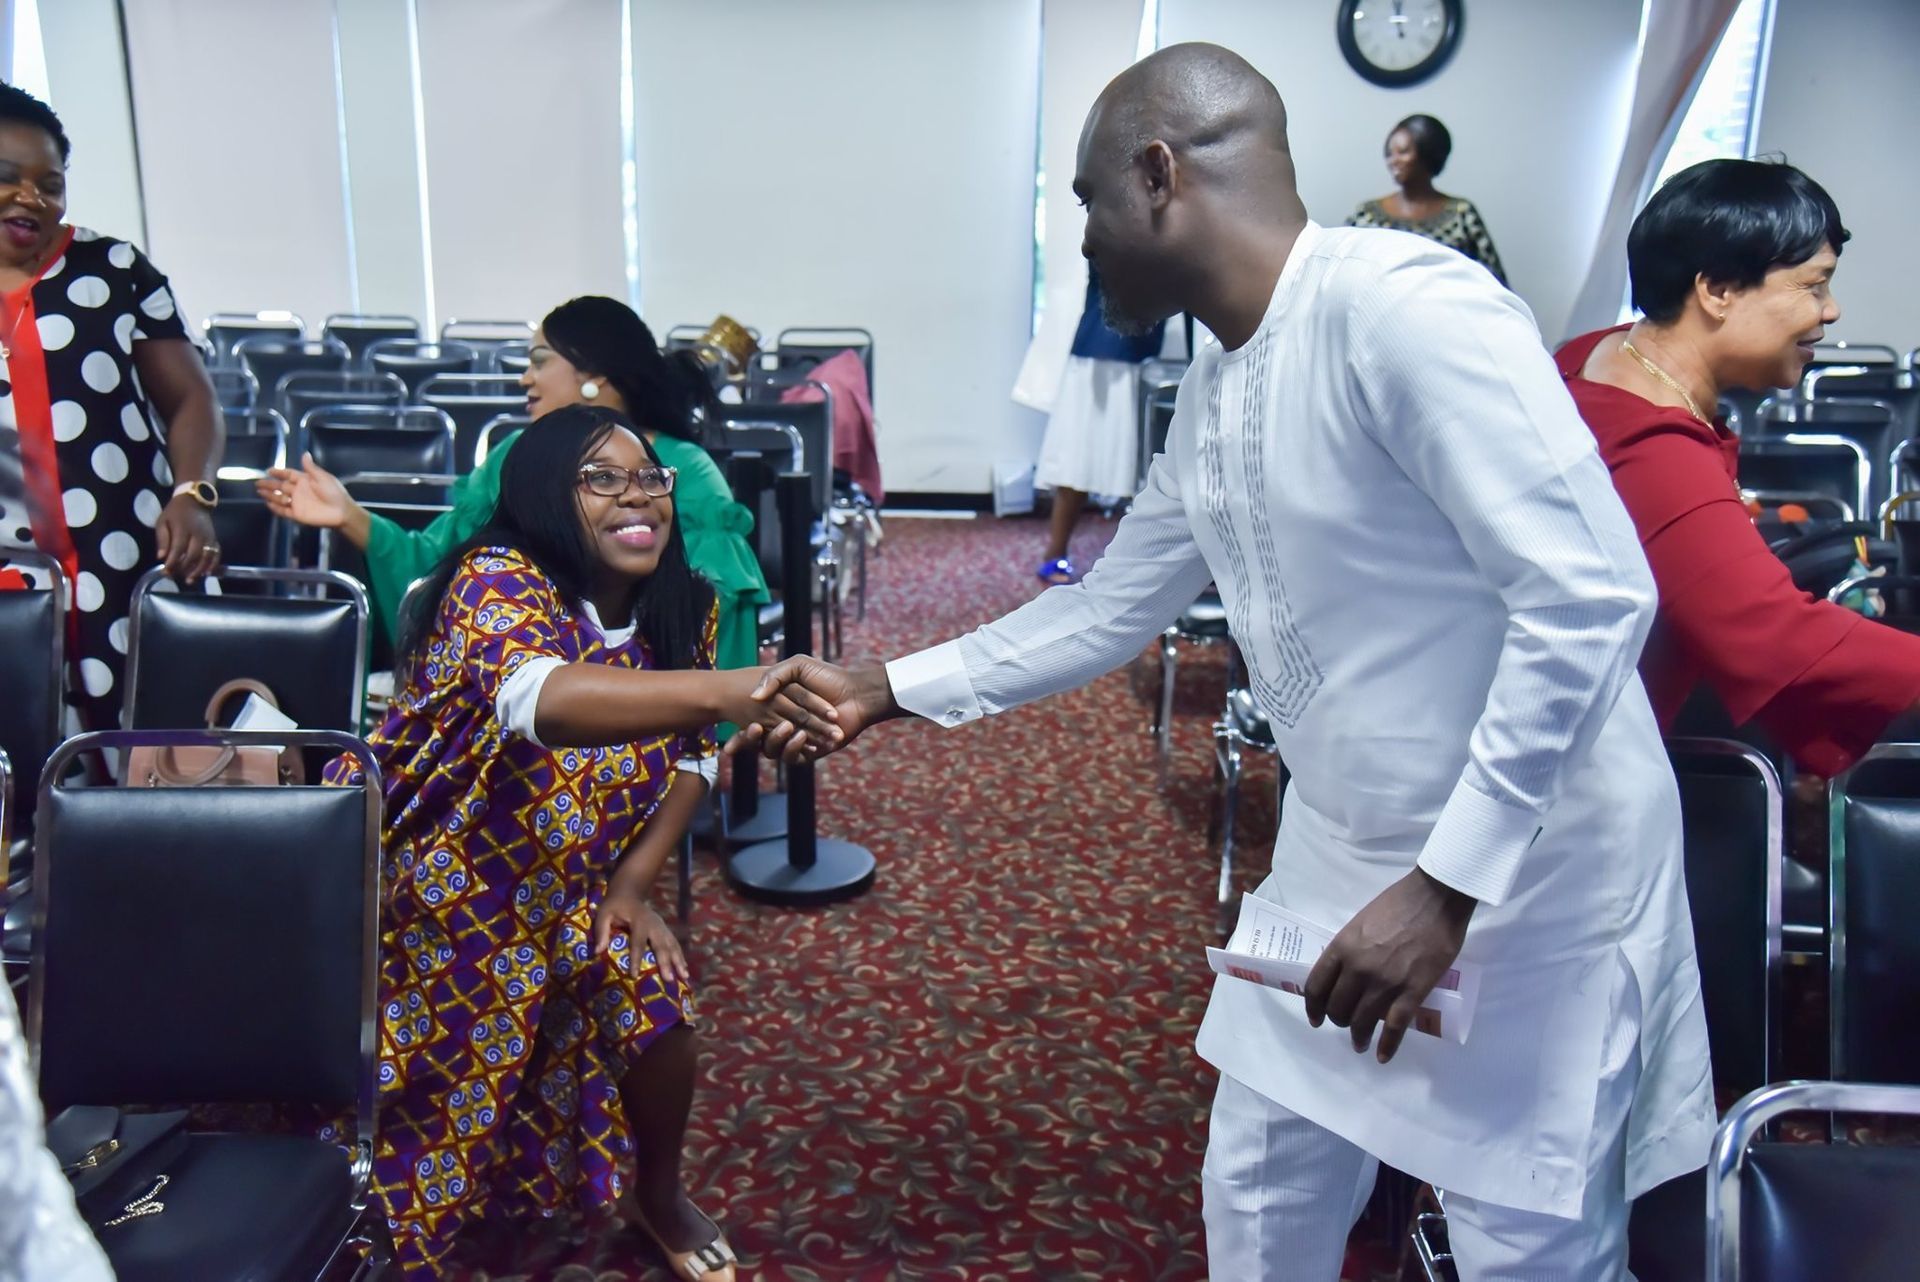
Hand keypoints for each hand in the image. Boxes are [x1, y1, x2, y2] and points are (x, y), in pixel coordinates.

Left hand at [154, 493, 219, 582]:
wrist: (194, 501)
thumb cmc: (174, 513)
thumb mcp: (162, 522)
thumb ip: (162, 539)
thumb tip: (161, 557)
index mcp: (183, 529)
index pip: (178, 549)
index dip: (172, 562)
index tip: (165, 572)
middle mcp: (198, 534)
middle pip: (193, 555)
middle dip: (184, 569)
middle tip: (176, 577)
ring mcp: (209, 537)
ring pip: (206, 557)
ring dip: (199, 570)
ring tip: (190, 580)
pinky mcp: (215, 539)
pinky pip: (217, 554)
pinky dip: (213, 565)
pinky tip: (208, 573)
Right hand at [258, 453, 351, 529]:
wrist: (341, 511)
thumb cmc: (334, 493)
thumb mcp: (323, 477)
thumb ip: (311, 468)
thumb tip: (304, 454)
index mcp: (305, 480)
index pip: (288, 474)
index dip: (279, 472)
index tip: (269, 470)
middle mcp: (299, 491)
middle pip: (280, 486)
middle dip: (269, 484)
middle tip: (257, 483)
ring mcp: (297, 503)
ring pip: (279, 498)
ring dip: (270, 495)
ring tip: (259, 492)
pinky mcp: (297, 514)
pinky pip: (283, 511)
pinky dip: (275, 508)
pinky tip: (268, 503)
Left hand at [592, 891, 689, 987]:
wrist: (629, 894)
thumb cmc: (614, 907)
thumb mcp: (603, 915)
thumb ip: (601, 931)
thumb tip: (597, 952)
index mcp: (639, 921)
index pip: (638, 942)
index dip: (636, 958)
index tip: (634, 975)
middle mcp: (654, 924)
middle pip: (661, 945)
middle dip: (665, 962)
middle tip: (669, 979)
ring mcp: (662, 927)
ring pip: (672, 945)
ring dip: (679, 961)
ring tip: (684, 977)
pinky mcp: (665, 930)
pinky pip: (675, 944)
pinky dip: (681, 957)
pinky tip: (684, 970)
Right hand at [727, 657, 894, 763]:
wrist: (856, 693)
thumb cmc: (828, 677)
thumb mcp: (797, 666)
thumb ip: (774, 676)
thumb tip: (754, 696)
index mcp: (777, 708)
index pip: (751, 722)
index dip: (738, 731)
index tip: (725, 733)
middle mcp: (784, 726)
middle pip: (757, 740)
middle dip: (748, 740)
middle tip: (750, 728)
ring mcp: (797, 740)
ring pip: (774, 750)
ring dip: (777, 740)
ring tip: (786, 727)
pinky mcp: (811, 751)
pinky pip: (794, 757)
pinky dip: (795, 747)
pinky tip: (802, 735)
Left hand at [1301, 868, 1475, 1063]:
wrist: (1436, 898)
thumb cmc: (1398, 903)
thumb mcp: (1360, 922)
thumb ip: (1350, 947)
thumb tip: (1344, 970)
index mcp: (1342, 947)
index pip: (1317, 986)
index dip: (1313, 1007)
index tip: (1316, 1018)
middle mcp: (1358, 968)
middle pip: (1337, 1007)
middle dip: (1338, 1021)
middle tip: (1346, 1025)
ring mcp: (1385, 982)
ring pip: (1362, 1021)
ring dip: (1358, 1037)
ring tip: (1360, 1043)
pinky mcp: (1413, 990)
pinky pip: (1395, 1026)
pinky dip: (1387, 1046)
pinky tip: (1382, 1056)